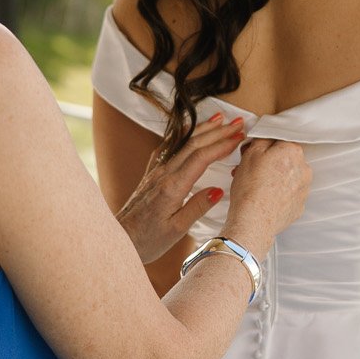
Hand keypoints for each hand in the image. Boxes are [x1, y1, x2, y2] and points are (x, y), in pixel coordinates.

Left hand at [117, 113, 247, 264]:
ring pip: (182, 143)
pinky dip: (185, 135)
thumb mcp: (176, 230)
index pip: (201, 158)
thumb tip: (218, 190)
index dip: (221, 145)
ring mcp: (156, 171)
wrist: (120, 239)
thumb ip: (197, 208)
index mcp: (172, 187)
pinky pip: (170, 147)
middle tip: (238, 122)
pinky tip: (191, 130)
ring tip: (219, 118)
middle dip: (217, 131)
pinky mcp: (151, 174)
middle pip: (193, 144)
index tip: (239, 137)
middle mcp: (163, 174)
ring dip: (202, 129)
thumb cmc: (148, 239)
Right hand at [227, 137, 311, 250]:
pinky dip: (280, 195)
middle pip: (287, 159)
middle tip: (253, 172)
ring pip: (289, 177)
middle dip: (272, 163)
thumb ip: (262, 139)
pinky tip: (266, 199)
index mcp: (292, 151)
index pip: (280, 141)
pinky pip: (290, 195)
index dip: (265, 148)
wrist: (254, 222)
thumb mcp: (250, 154)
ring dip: (276, 179)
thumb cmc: (250, 188)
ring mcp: (304, 189)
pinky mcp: (300, 206)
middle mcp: (304, 169)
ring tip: (258, 188)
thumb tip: (267, 137)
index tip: (255, 155)